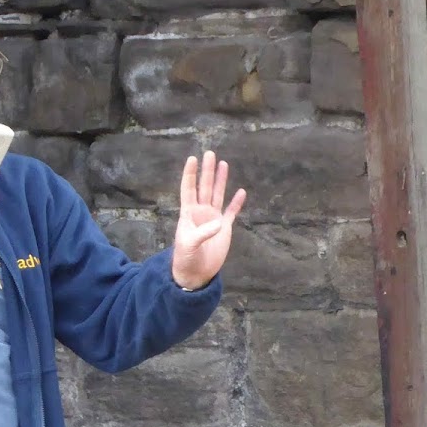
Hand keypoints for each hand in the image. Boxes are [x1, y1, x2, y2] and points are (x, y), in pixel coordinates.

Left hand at [171, 151, 246, 289]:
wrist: (195, 273)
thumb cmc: (186, 258)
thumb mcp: (189, 245)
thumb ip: (202, 233)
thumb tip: (219, 223)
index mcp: (188, 213)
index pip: (189, 189)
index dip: (190, 175)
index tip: (192, 159)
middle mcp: (201, 212)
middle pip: (205, 187)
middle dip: (207, 171)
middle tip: (210, 153)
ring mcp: (213, 219)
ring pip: (217, 195)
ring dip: (220, 180)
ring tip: (223, 164)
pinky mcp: (224, 228)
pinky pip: (231, 212)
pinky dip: (236, 202)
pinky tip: (241, 191)